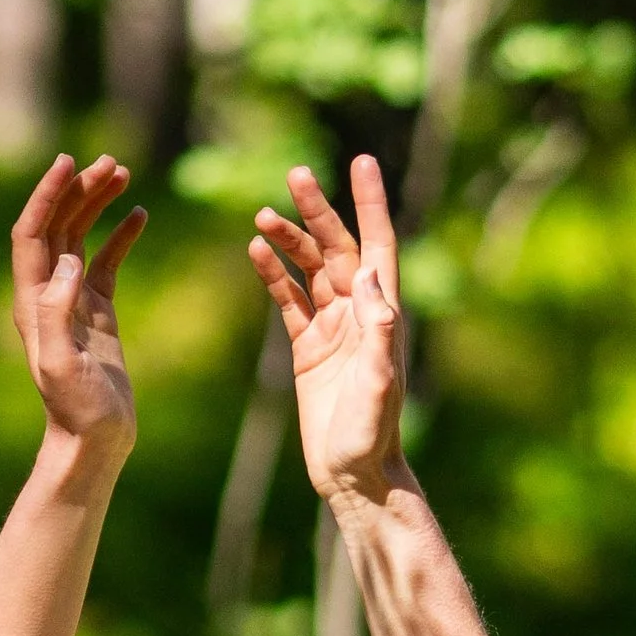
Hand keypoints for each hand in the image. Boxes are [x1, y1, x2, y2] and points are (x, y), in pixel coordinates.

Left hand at [10, 152, 146, 457]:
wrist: (94, 441)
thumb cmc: (76, 410)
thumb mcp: (60, 363)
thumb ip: (58, 310)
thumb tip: (70, 260)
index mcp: (33, 301)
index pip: (32, 233)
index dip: (46, 195)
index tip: (68, 162)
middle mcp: (48, 295)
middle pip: (57, 226)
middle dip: (78, 190)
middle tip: (109, 162)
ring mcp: (74, 301)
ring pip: (80, 237)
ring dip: (97, 203)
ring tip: (121, 173)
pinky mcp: (98, 312)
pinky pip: (106, 262)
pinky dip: (121, 236)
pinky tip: (139, 214)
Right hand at [248, 155, 406, 501]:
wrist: (353, 474)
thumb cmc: (372, 434)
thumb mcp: (379, 384)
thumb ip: (379, 332)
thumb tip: (368, 275)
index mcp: (380, 314)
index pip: (376, 244)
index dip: (370, 203)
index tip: (361, 161)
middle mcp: (358, 314)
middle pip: (337, 247)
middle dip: (318, 210)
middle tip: (295, 173)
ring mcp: (332, 329)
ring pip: (309, 269)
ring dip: (288, 240)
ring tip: (262, 215)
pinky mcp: (308, 348)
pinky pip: (289, 300)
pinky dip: (273, 275)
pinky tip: (255, 251)